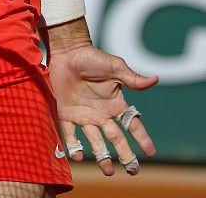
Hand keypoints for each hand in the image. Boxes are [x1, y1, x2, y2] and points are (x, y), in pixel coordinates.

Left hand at [48, 43, 157, 175]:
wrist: (68, 51)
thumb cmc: (92, 57)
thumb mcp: (114, 67)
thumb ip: (132, 78)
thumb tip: (156, 79)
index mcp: (115, 103)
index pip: (132, 124)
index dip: (142, 138)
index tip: (151, 153)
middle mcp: (101, 113)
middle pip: (116, 138)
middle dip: (125, 155)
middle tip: (133, 171)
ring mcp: (84, 115)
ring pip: (95, 141)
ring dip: (101, 156)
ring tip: (108, 170)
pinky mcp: (67, 113)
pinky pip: (70, 134)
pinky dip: (73, 146)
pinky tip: (77, 156)